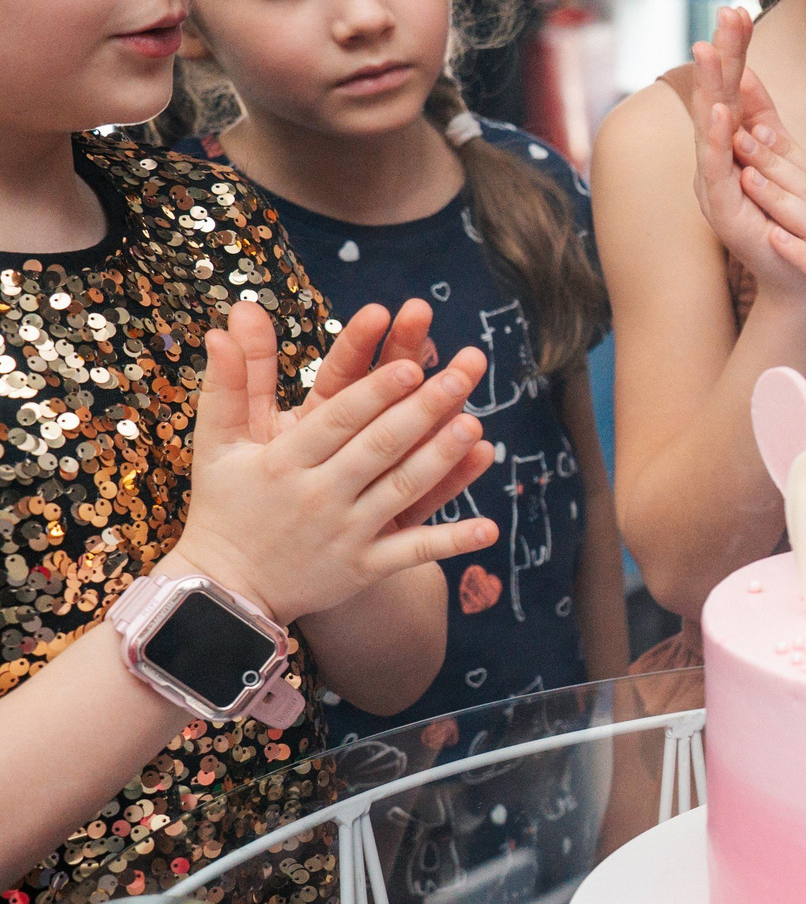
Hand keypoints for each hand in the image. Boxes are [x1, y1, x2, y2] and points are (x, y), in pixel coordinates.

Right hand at [165, 301, 500, 623]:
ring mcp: (345, 533)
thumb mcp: (218, 442)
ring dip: (441, 460)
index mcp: (285, 460)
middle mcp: (318, 495)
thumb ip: (233, 379)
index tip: (411, 365)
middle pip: (379, 447)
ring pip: (401, 491)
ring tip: (475, 426)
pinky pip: (413, 553)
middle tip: (462, 377)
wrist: (223, 591)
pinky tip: (488, 527)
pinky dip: (451, 542)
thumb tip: (238, 312)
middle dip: (422, 410)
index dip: (375, 393)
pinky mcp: (363, 568)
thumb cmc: (225, 504)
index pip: (338, 419)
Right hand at [682, 6, 805, 305]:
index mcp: (741, 150)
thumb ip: (779, 148)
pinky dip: (716, 138)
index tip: (741, 10)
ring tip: (710, 49)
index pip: (740, 91)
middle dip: (724, 53)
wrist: (801, 283)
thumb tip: (767, 119)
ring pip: (711, 124)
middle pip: (720, 95)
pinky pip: (715, 166)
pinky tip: (718, 111)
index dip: (740, 53)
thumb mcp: (792, 178)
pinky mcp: (720, 207)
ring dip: (711, 86)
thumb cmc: (796, 232)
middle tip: (726, 11)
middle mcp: (722, 161)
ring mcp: (717, 183)